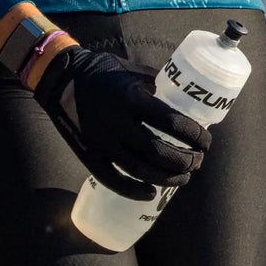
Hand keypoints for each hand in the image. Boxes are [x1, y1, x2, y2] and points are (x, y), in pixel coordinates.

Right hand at [33, 46, 210, 198]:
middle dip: (185, 161)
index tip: (206, 141)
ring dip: (166, 178)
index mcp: (132, 99)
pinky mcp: (87, 154)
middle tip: (198, 161)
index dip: (195, 135)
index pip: (172, 122)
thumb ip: (157, 86)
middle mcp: (117, 122)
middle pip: (158, 151)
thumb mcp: (132, 72)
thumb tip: (185, 98)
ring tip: (183, 177)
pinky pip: (111, 179)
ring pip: (139, 169)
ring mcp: (101, 141)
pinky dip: (133, 191)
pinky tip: (150, 194)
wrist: (58, 78)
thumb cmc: (101, 71)